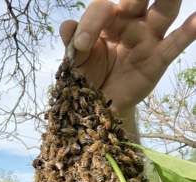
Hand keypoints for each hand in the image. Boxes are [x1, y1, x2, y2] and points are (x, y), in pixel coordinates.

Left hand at [59, 0, 195, 115]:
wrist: (98, 103)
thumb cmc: (87, 76)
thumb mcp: (76, 62)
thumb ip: (73, 44)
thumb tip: (66, 26)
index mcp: (106, 22)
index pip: (102, 10)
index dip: (92, 23)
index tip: (82, 45)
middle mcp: (129, 24)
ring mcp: (147, 39)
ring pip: (162, 13)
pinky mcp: (159, 58)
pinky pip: (176, 43)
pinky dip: (190, 31)